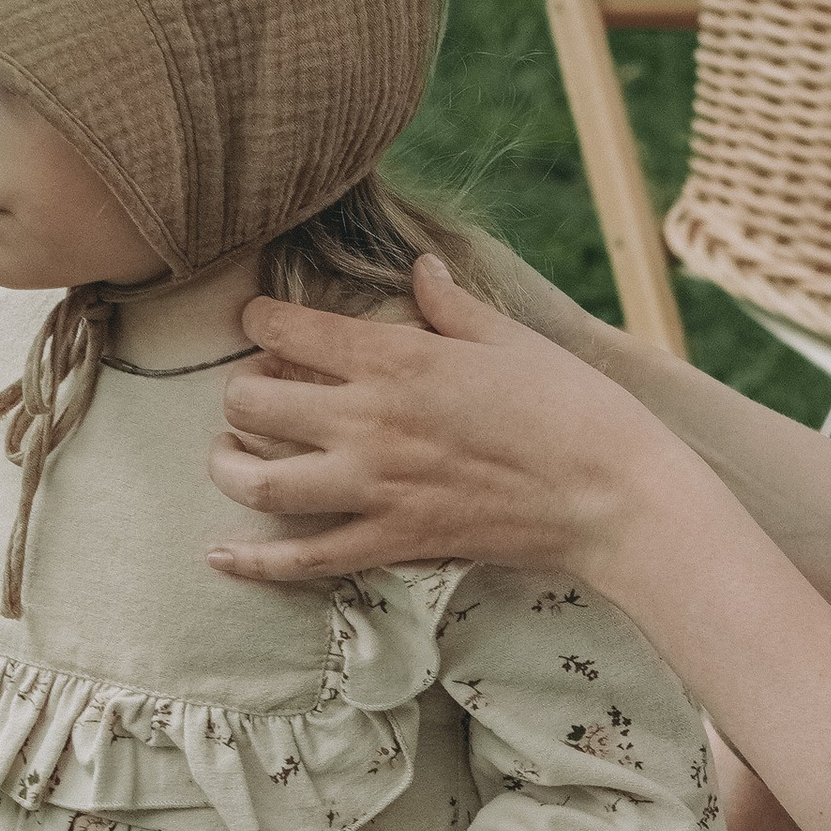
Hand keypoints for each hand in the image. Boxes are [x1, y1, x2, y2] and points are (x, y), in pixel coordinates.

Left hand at [206, 256, 682, 589]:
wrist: (613, 495)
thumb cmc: (573, 406)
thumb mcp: (510, 338)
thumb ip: (450, 305)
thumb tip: (421, 269)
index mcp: (396, 357)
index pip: (287, 327)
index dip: (260, 319)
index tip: (263, 322)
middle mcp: (369, 421)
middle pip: (252, 401)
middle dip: (240, 391)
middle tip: (257, 391)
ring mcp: (376, 488)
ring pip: (257, 479)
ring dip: (228, 464)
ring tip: (230, 454)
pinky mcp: (394, 542)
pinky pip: (304, 558)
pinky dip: (253, 561)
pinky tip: (218, 555)